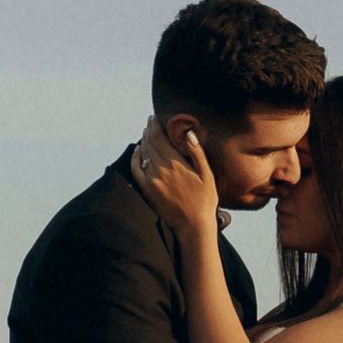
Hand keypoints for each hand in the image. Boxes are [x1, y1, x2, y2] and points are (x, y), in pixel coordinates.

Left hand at [130, 124, 223, 238]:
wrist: (193, 225)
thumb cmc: (204, 200)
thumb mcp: (207, 175)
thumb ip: (197, 152)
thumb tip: (188, 132)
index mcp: (175, 162)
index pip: (159, 136)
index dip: (155, 124)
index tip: (155, 117)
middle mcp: (160, 169)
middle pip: (149, 142)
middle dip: (149, 129)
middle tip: (150, 121)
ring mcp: (151, 179)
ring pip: (143, 153)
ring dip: (144, 140)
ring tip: (147, 133)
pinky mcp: (147, 189)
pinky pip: (136, 168)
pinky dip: (136, 156)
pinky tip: (138, 150)